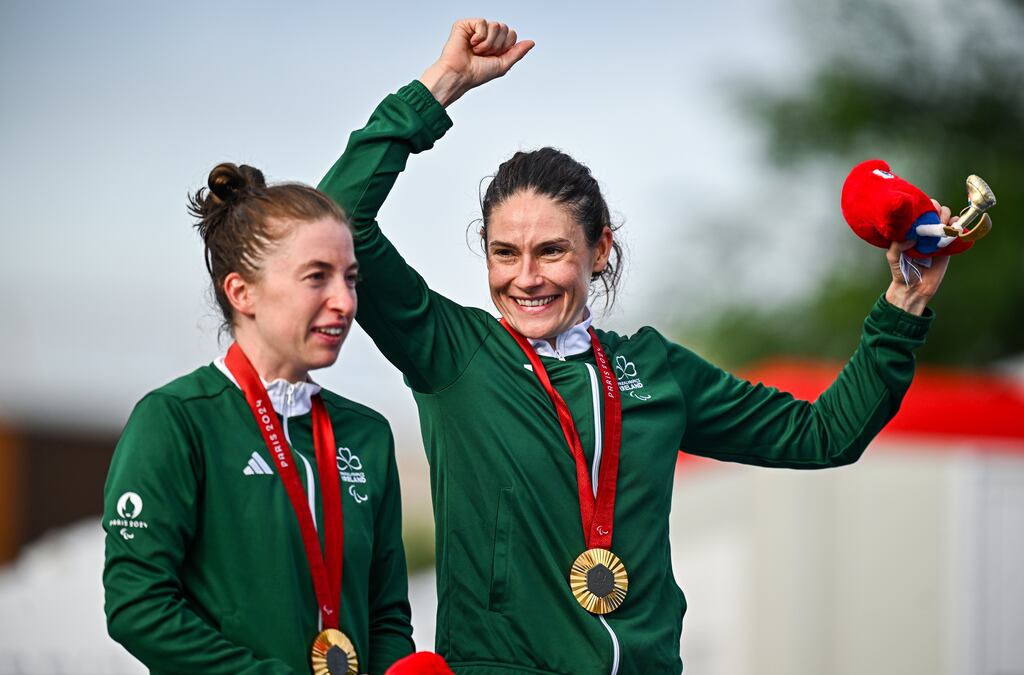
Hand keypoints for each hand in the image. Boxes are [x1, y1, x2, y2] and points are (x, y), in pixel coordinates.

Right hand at [420, 19, 534, 107]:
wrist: (460, 75)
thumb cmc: (477, 73)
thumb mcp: (503, 65)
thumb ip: (518, 52)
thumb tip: (531, 42)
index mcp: (496, 43)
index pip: (511, 34)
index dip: (505, 47)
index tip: (493, 56)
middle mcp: (486, 35)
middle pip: (505, 28)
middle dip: (496, 45)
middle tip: (483, 54)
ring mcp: (476, 29)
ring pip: (495, 26)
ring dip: (487, 43)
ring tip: (476, 50)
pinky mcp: (465, 25)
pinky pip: (482, 22)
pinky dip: (478, 37)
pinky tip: (470, 43)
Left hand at [884, 199, 953, 314]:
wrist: (914, 289)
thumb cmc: (900, 271)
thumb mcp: (893, 257)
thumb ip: (897, 246)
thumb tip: (912, 236)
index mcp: (911, 230)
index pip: (920, 211)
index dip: (924, 207)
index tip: (925, 213)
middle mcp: (925, 231)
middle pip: (936, 210)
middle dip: (938, 210)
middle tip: (936, 221)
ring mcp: (937, 238)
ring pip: (948, 218)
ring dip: (948, 217)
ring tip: (944, 226)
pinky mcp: (948, 246)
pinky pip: (957, 231)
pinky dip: (959, 226)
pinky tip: (955, 229)